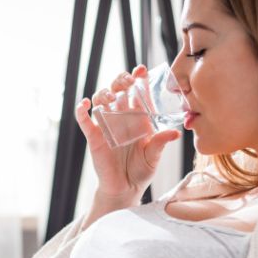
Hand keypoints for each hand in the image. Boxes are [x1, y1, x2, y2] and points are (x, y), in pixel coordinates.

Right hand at [75, 65, 180, 201]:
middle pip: (117, 90)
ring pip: (101, 100)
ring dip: (104, 93)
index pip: (138, 92)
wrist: (125, 189)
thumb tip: (176, 133)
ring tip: (112, 98)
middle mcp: (121, 117)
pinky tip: (86, 104)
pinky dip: (81, 110)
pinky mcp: (93, 136)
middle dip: (121, 81)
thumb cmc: (141, 171)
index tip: (141, 69)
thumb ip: (161, 142)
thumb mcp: (154, 156)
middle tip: (127, 81)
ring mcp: (106, 125)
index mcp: (138, 118)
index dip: (138, 78)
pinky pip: (84, 119)